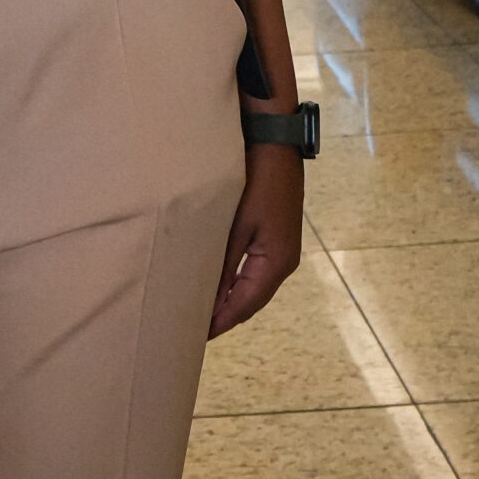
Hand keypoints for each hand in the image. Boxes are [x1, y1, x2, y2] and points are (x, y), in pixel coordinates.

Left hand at [208, 145, 303, 335]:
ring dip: (231, 299)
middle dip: (226, 316)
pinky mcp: (277, 234)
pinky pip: (255, 269)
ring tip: (203, 310)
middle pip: (251, 300)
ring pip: (253, 286)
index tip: (196, 337)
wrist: (274, 141)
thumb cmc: (254, 180)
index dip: (221, 322)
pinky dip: (237, 281)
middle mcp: (284, 261)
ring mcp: (283, 248)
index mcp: (276, 262)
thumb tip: (209, 301)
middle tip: (195, 329)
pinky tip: (219, 282)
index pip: (245, 305)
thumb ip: (222, 264)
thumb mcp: (234, 225)